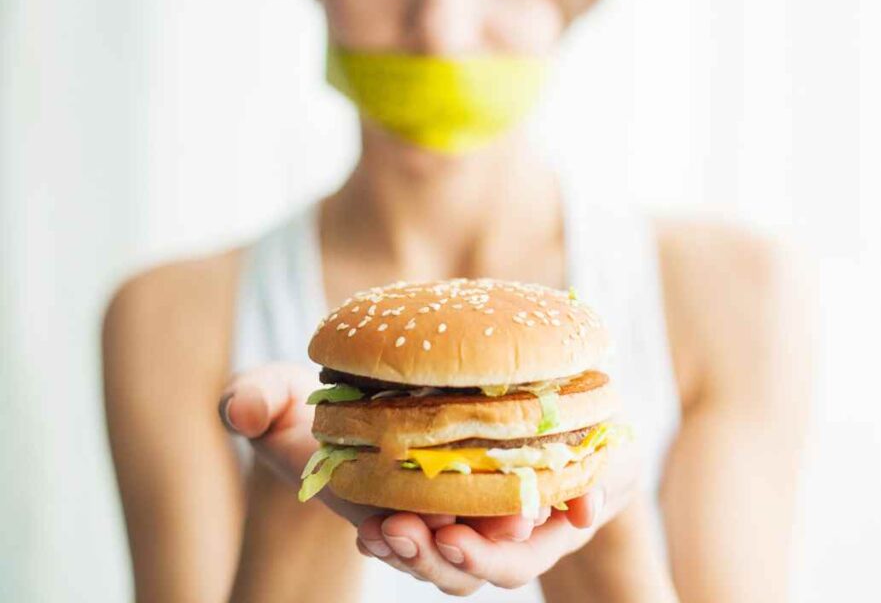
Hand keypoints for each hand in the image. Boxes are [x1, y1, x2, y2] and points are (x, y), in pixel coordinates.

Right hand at [219, 362, 635, 595]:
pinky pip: (559, 513)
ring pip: (505, 550)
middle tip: (423, 531)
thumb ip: (260, 402)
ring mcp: (489, 507)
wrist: (411, 379)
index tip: (383, 530)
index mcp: (387, 512)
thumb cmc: (337, 399)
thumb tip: (236, 405)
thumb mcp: (289, 396)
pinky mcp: (532, 485)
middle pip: (452, 562)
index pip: (396, 546)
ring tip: (508, 521)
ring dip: (503, 546)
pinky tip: (582, 500)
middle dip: (439, 557)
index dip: (395, 548)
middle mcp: (441, 520)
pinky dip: (571, 512)